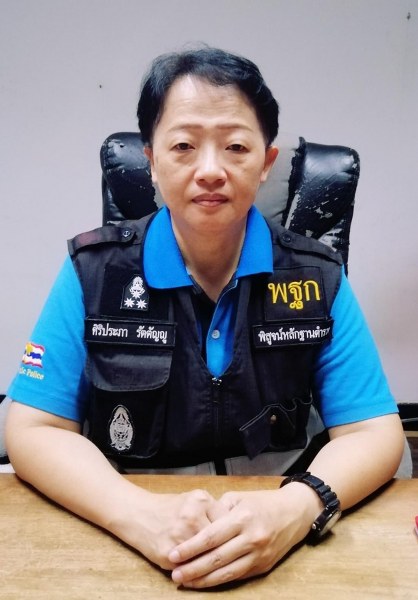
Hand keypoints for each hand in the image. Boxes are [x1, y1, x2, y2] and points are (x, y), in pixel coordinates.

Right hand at [118, 488, 228, 569]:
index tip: (238, 540)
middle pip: (219, 540)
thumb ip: (213, 510)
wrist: (139, 515)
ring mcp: (180, 537)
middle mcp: (190, 517)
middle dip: (228, 550)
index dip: (234, 533)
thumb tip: (235, 526)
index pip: (227, 521)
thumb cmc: (170, 508)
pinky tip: (205, 573)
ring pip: (207, 557)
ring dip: (215, 564)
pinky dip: (199, 572)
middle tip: (234, 556)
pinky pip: (191, 568)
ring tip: (222, 566)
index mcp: (200, 500)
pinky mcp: (169, 555)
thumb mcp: (193, 499)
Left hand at [168, 486, 317, 587]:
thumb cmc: (262, 502)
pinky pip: (237, 576)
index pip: (211, 536)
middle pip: (217, 558)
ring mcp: (259, 554)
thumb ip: (218, 510)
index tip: (173, 554)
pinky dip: (219, 581)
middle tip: (174, 574)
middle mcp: (251, 538)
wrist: (295, 512)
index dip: (190, 548)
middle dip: (193, 568)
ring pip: (226, 572)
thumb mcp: (239, 497)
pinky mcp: (263, 566)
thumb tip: (196, 524)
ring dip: (204, 580)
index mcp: (243, 517)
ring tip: (185, 582)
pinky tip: (205, 582)